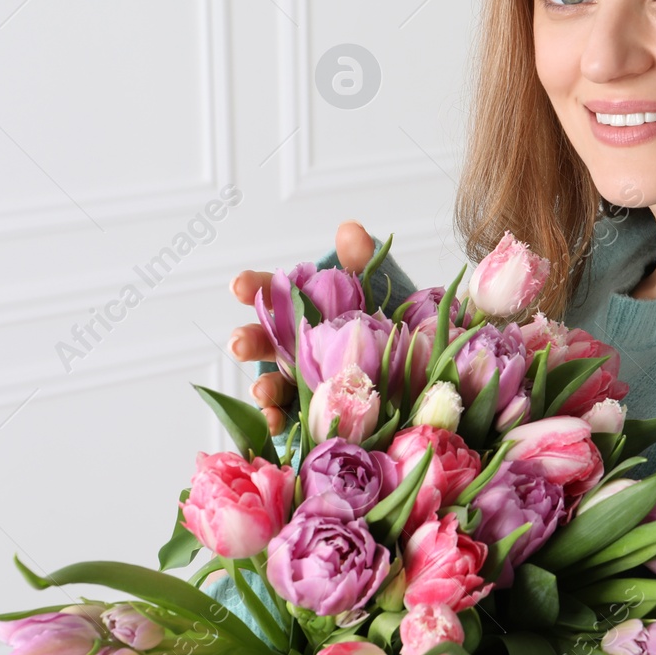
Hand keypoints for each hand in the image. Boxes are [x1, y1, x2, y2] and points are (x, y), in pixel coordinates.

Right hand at [228, 221, 375, 434]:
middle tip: (239, 343)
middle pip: (263, 342)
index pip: (270, 294)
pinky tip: (279, 423)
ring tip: (261, 393)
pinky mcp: (314, 411)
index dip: (254, 288)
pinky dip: (282, 422)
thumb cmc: (382, 319)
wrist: (417, 361)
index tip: (239, 286)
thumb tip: (350, 231)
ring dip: (264, 388)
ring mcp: (302, 380)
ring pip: (274, 383)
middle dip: (249, 341)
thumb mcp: (376, 286)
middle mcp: (294, 345)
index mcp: (301, 309)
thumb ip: (359, 260)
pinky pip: (293, 418)